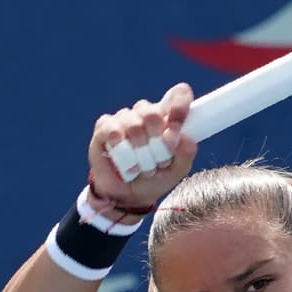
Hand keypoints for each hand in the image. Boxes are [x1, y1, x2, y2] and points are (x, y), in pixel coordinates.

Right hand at [87, 83, 196, 211]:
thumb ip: (185, 154)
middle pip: (153, 112)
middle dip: (157, 138)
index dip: (179, 103)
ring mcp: (124, 119)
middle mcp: (146, 115)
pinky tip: (124, 161)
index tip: (178, 120)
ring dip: (139, 151)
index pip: (177, 96)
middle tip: (159, 159)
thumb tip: (186, 137)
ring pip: (133, 124)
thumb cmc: (155, 178)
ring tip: (141, 166)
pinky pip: (112, 130)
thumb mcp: (177, 171)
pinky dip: (120, 148)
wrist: (128, 195)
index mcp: (168, 120)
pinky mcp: (104, 128)